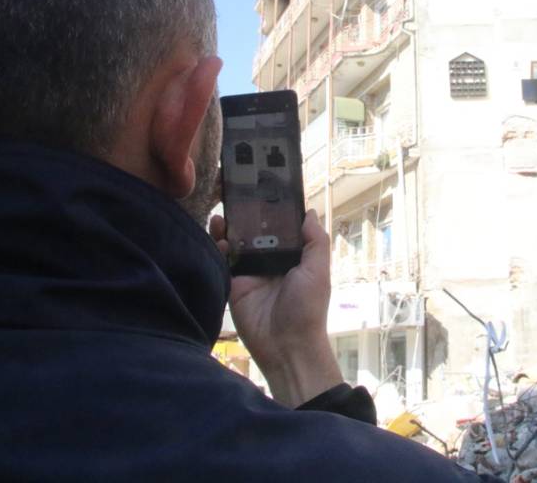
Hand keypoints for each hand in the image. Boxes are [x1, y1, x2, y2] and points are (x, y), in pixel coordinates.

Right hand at [210, 210, 343, 406]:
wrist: (286, 346)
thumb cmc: (308, 308)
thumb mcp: (318, 271)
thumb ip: (316, 241)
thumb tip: (310, 212)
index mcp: (292, 256)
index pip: (280, 228)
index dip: (271, 211)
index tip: (260, 189)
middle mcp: (270, 261)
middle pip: (255, 232)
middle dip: (245, 215)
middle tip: (234, 195)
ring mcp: (250, 272)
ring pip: (236, 243)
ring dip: (229, 227)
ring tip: (222, 212)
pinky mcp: (233, 284)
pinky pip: (223, 261)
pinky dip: (218, 246)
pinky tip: (217, 235)